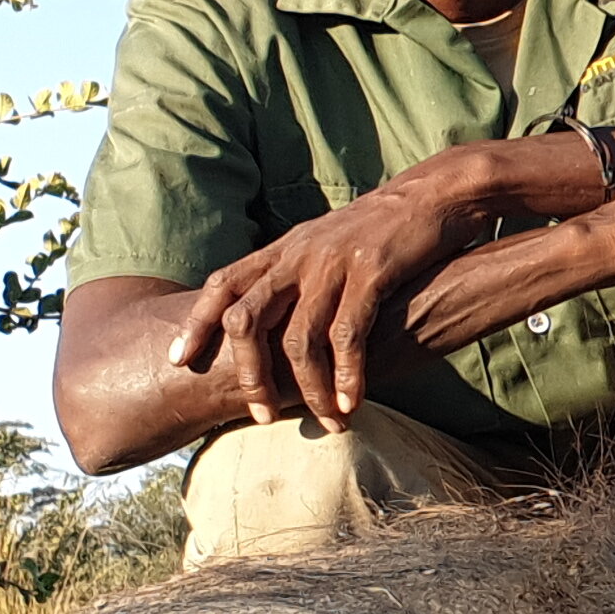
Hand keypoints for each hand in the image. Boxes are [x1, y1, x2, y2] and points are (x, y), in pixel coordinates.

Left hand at [166, 180, 487, 429]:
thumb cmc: (385, 227)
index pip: (222, 283)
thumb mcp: (327, 242)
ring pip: (300, 338)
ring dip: (307, 388)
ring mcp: (333, 263)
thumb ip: (298, 273)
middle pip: (247, 318)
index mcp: (285, 247)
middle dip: (249, 373)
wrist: (436, 193)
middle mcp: (299, 254)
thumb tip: (276, 314)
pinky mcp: (372, 272)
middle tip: (260, 413)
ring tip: (323, 420)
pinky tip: (353, 401)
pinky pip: (349, 335)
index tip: (178, 361)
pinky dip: (348, 375)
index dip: (195, 322)